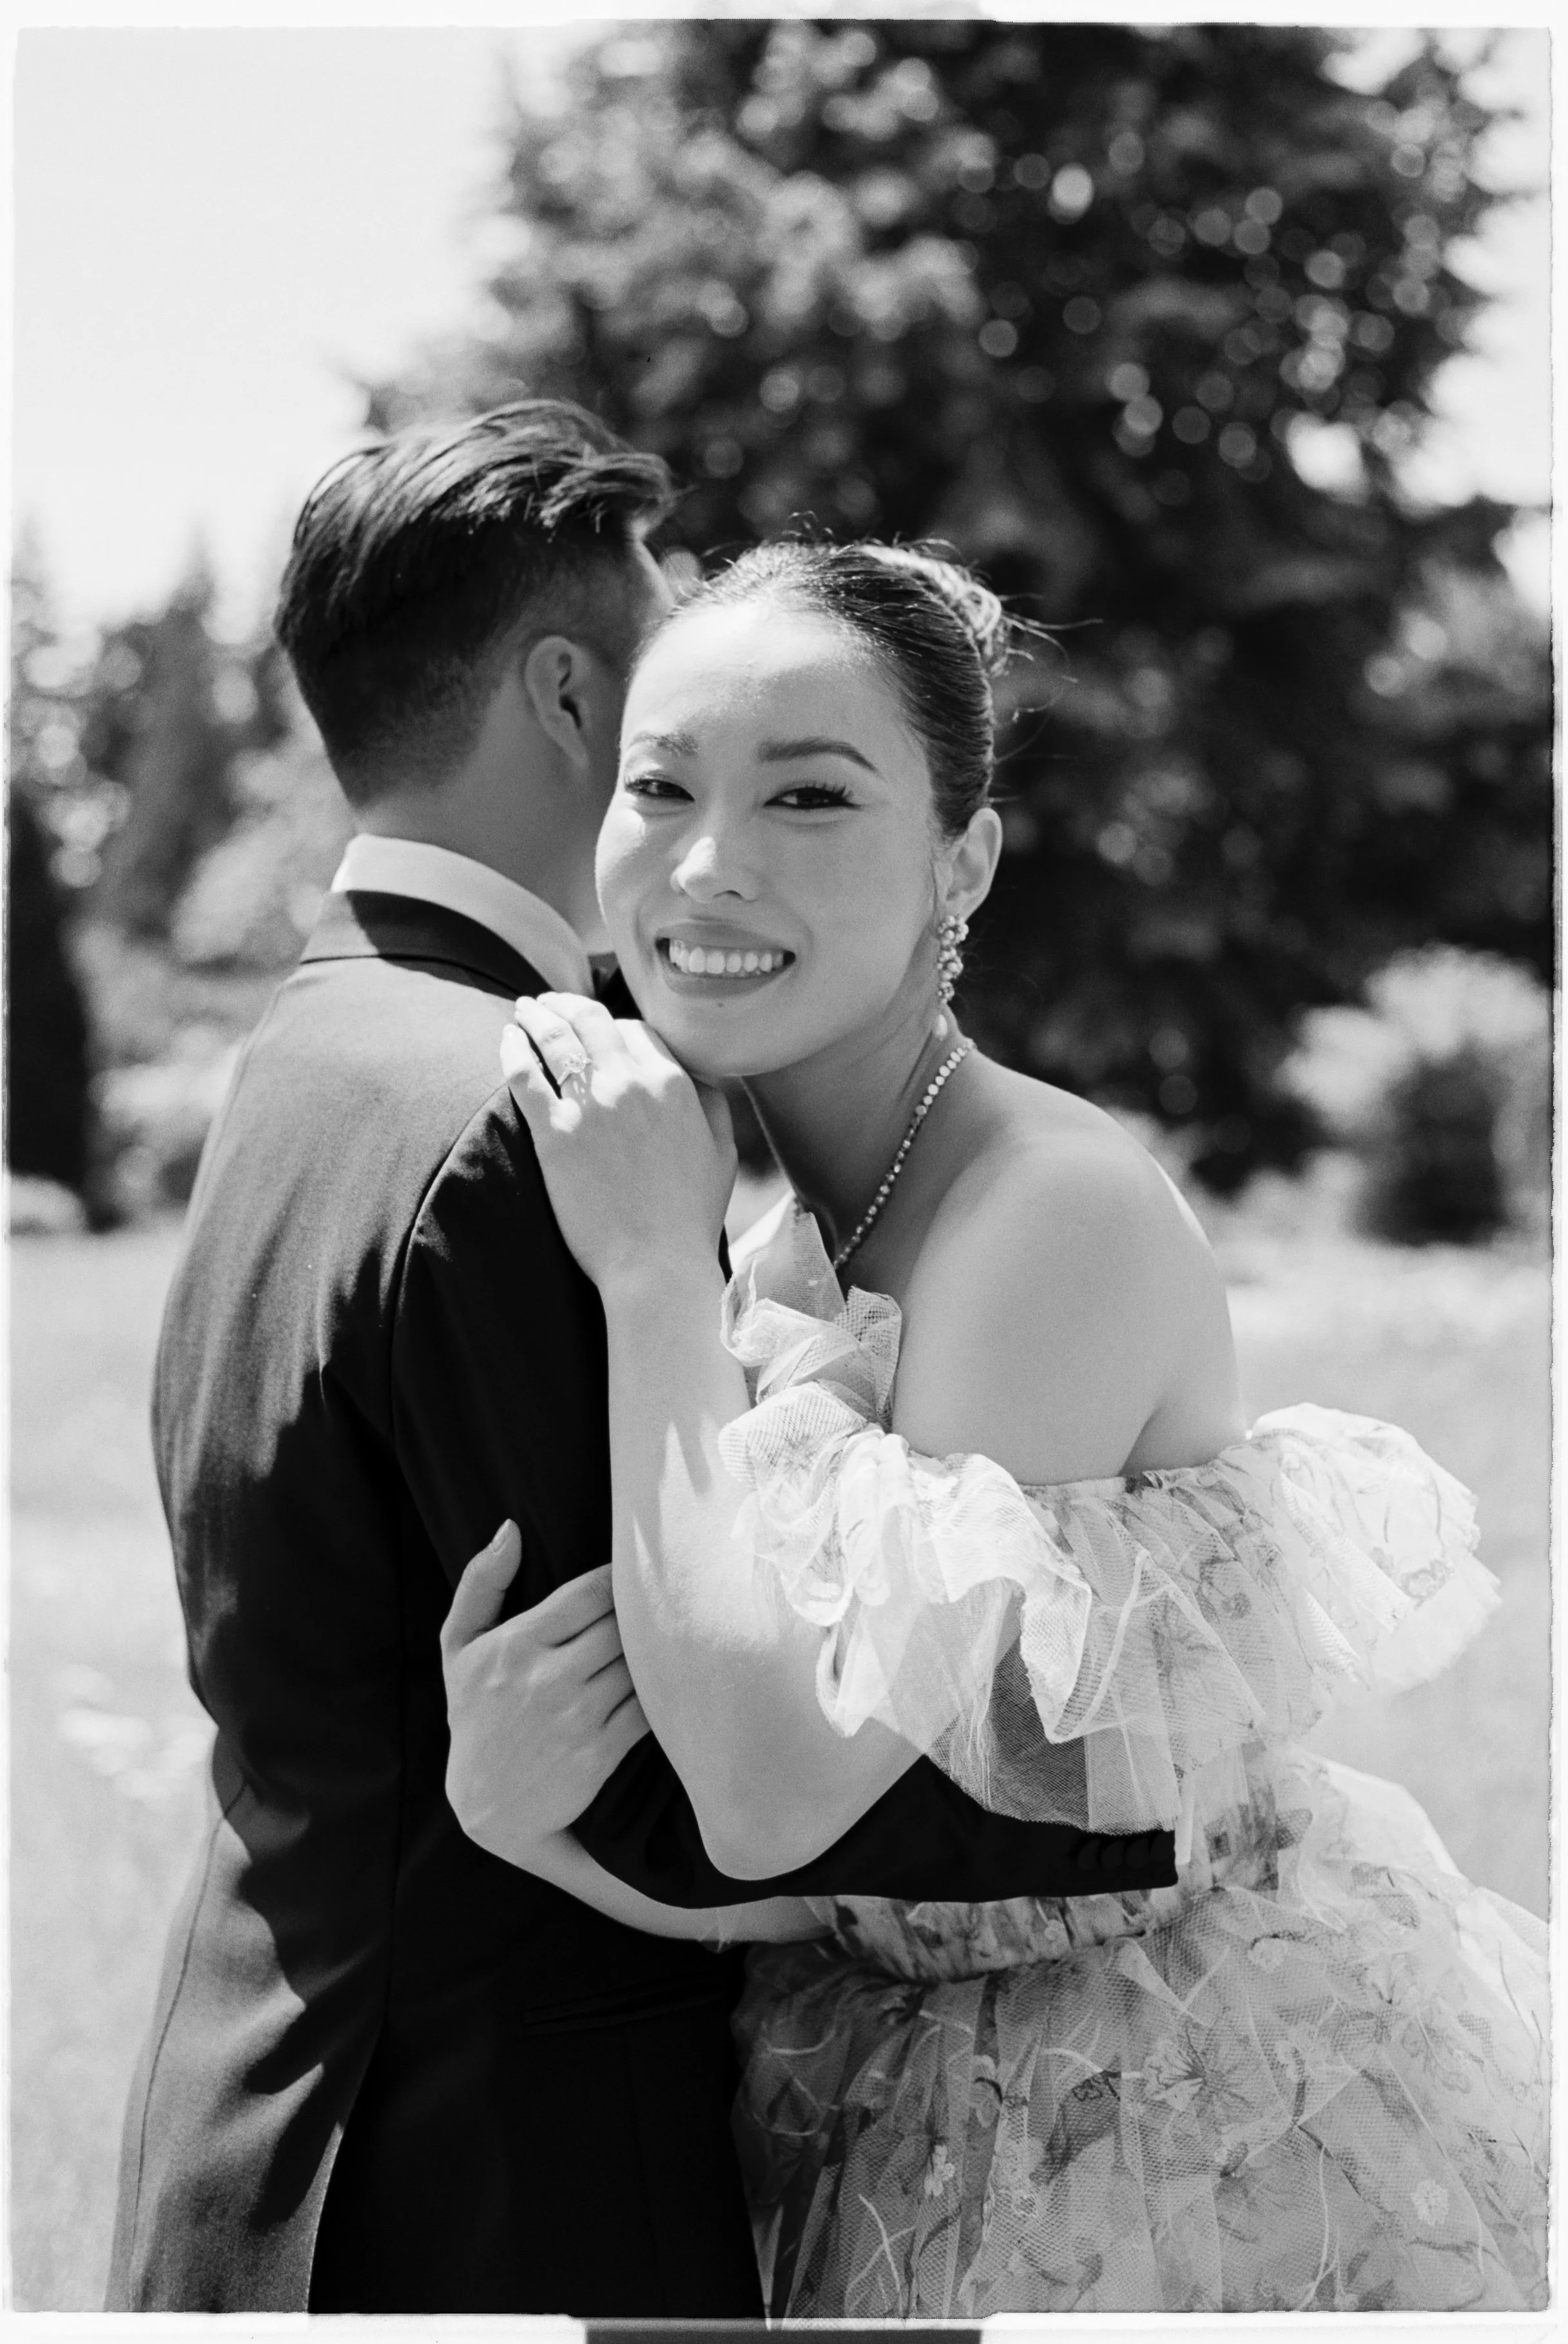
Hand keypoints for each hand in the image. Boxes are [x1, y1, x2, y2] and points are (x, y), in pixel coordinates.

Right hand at [441, 1522, 651, 1866]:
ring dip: (657, 1650)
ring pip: (638, 1664)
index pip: (589, 1593)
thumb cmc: (475, 1715)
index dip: (620, 1578)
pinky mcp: (600, 1752)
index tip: (634, 1572)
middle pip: (621, 1625)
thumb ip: (481, 1583)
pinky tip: (664, 1682)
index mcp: (515, 1645)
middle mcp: (546, 1679)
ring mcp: (576, 1717)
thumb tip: (511, 1528)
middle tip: (662, 1601)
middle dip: (644, 1611)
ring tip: (671, 1635)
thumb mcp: (459, 1648)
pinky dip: (660, 1692)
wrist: (488, 1807)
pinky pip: (647, 1708)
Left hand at [500, 992, 736, 1289]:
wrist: (656, 1265)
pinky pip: (525, 1074)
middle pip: (591, 1021)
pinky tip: (506, 1040)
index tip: (597, 1030)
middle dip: (565, 1004)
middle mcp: (631, 1083)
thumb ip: (712, 1103)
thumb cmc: (689, 1216)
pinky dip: (513, 1049)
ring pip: (554, 1037)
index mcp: (674, 1083)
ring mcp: (590, 1107)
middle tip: (547, 1002)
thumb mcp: (720, 1152)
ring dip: (535, 1016)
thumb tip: (697, 1074)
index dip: (613, 1025)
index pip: (636, 1030)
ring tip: (522, 1010)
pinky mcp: (554, 1134)